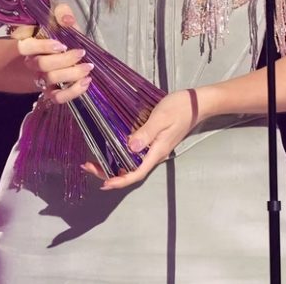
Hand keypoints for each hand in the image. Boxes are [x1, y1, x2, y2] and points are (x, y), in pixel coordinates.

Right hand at [15, 3, 92, 104]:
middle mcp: (30, 61)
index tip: (61, 45)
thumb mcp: (56, 18)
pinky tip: (85, 82)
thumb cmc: (53, 33)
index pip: (25, 47)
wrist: (48, 54)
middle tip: (81, 53)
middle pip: (42, 65)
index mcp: (27, 42)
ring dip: (72, 74)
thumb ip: (62, 13)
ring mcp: (38, 77)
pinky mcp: (48, 90)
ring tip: (87, 67)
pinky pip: (57, 97)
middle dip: (64, 60)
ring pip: (50, 80)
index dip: (42, 46)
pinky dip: (72, 92)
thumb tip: (67, 20)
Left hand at [82, 88, 201, 189]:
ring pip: (131, 164)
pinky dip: (120, 155)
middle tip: (88, 166)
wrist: (197, 103)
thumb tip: (130, 148)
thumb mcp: (161, 117)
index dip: (120, 180)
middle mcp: (155, 154)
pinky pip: (135, 155)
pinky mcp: (154, 142)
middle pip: (131, 172)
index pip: (137, 173)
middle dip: (109, 173)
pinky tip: (110, 150)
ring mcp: (154, 149)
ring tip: (93, 161)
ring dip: (113, 165)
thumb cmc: (180, 108)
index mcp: (157, 151)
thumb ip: (146, 132)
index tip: (104, 183)